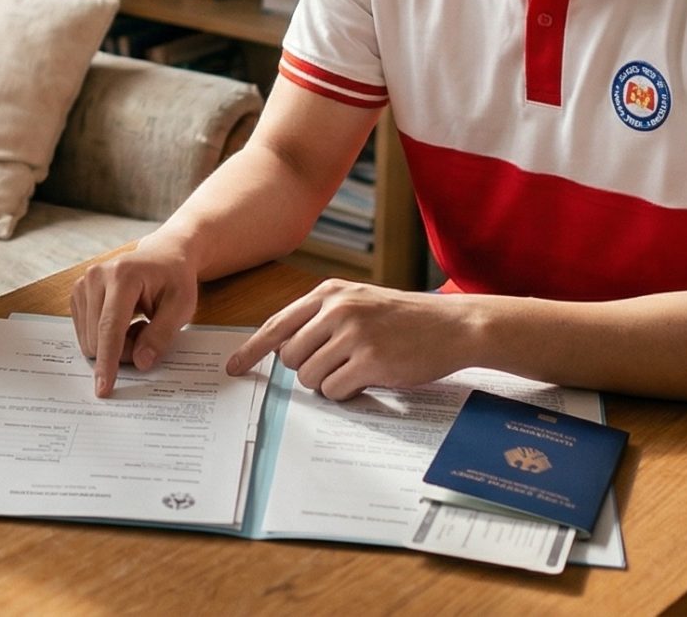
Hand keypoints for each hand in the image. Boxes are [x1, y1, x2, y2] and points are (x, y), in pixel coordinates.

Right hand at [69, 237, 200, 396]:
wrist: (163, 255)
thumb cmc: (174, 278)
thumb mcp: (182, 306)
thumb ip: (161, 335)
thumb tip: (140, 362)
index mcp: (122, 276)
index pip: (110, 328)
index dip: (107, 362)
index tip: (103, 389)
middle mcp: (96, 276)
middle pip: (98, 339)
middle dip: (122, 351)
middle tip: (148, 333)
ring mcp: (83, 283)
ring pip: (89, 340)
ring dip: (115, 344)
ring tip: (138, 323)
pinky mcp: (77, 292)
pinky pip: (85, 333)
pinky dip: (106, 336)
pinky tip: (123, 321)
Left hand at [224, 280, 478, 400]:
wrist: (453, 325)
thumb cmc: (405, 318)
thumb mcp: (359, 303)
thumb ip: (322, 318)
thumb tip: (282, 349)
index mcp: (330, 293)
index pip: (276, 324)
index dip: (251, 350)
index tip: (233, 368)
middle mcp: (337, 309)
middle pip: (290, 357)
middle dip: (306, 370)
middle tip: (336, 366)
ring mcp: (353, 334)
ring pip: (309, 377)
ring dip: (328, 383)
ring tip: (356, 370)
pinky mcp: (370, 361)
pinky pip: (334, 391)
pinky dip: (346, 393)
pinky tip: (369, 380)